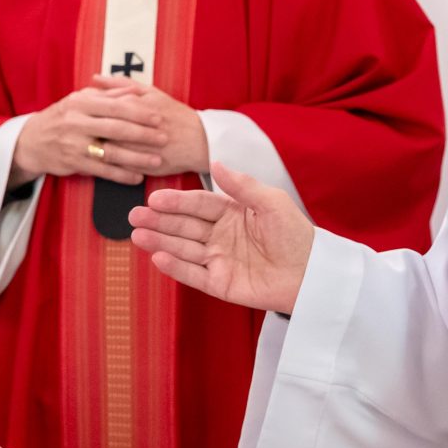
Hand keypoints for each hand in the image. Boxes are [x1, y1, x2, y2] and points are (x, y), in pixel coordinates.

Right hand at [12, 81, 168, 186]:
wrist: (32, 140)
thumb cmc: (64, 116)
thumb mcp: (81, 99)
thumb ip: (108, 94)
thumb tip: (136, 91)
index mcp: (81, 102)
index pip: (115, 106)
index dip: (139, 112)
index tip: (158, 117)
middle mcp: (77, 122)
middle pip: (116, 129)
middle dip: (143, 134)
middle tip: (164, 138)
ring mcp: (74, 144)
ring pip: (110, 152)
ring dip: (136, 158)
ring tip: (157, 160)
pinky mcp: (73, 163)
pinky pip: (102, 170)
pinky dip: (121, 174)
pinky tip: (137, 176)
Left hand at [84, 75, 208, 175]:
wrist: (198, 139)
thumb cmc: (172, 113)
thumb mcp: (150, 92)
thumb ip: (121, 84)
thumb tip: (94, 77)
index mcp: (137, 105)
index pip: (102, 108)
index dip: (87, 113)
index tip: (78, 115)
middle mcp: (139, 125)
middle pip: (103, 129)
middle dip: (88, 132)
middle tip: (77, 133)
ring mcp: (143, 146)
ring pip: (110, 149)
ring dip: (96, 150)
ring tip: (88, 147)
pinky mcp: (147, 164)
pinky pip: (121, 167)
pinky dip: (109, 165)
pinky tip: (101, 162)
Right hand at [128, 163, 312, 312]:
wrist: (313, 274)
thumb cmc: (297, 235)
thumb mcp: (272, 203)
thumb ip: (242, 185)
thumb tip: (215, 162)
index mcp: (232, 213)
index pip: (198, 205)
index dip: (177, 201)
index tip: (155, 197)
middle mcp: (221, 236)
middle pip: (184, 226)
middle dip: (160, 220)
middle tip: (135, 214)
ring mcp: (219, 260)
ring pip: (183, 249)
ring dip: (160, 241)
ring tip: (138, 234)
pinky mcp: (220, 284)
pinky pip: (193, 275)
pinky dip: (175, 267)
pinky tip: (158, 256)